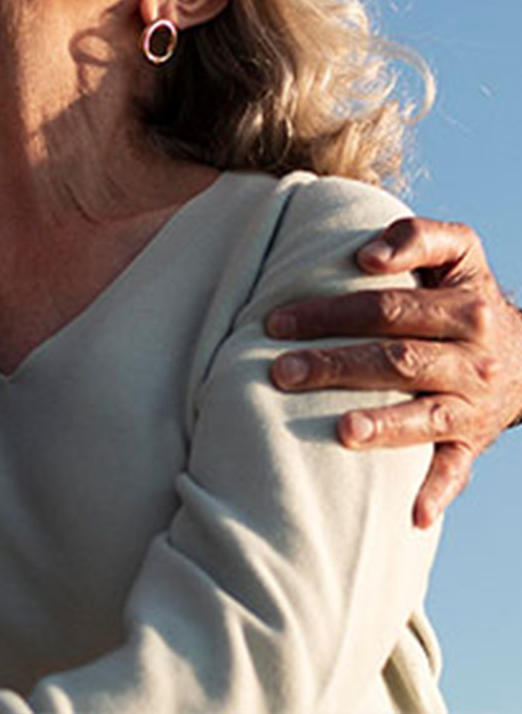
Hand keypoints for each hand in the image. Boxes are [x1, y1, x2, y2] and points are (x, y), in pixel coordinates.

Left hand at [265, 215, 521, 528]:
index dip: (332, 311)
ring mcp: (475, 405)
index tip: (277, 321)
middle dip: (335, 365)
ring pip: (427, 416)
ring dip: (383, 425)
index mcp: (464, 309)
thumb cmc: (463, 291)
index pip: (388, 308)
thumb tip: (367, 255)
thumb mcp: (459, 250)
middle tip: (280, 371)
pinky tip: (413, 513)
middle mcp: (473, 359)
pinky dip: (437, 491)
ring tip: (341, 430)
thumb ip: (416, 237)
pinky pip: (457, 469)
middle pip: (398, 360)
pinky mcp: (474, 441)